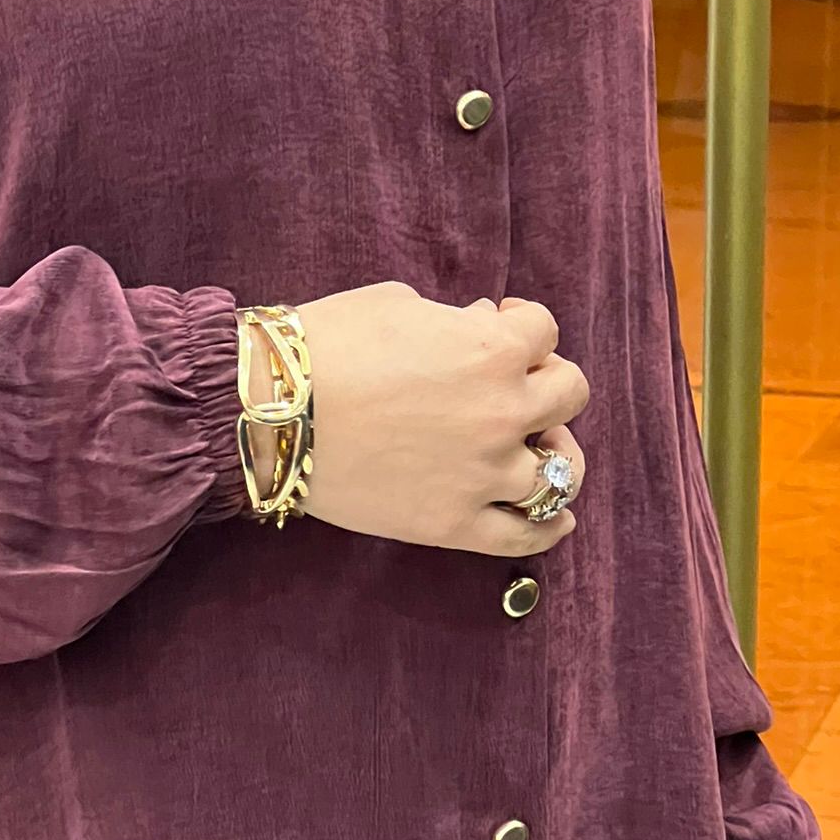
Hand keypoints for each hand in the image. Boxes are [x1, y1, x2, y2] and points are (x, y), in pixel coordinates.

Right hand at [280, 282, 587, 555]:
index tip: (499, 322)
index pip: (543, 329)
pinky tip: (557, 518)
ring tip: (541, 447)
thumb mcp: (398, 304)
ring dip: (556, 450)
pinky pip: (525, 536)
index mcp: (493, 349)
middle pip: (570, 393)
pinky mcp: (454, 523)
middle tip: (516, 381)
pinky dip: (549, 527)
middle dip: (546, 378)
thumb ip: (454, 320)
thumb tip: (480, 327)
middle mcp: (502, 411)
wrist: (270, 412)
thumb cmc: (325, 346)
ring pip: (562, 469)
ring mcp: (483, 473)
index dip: (520, 322)